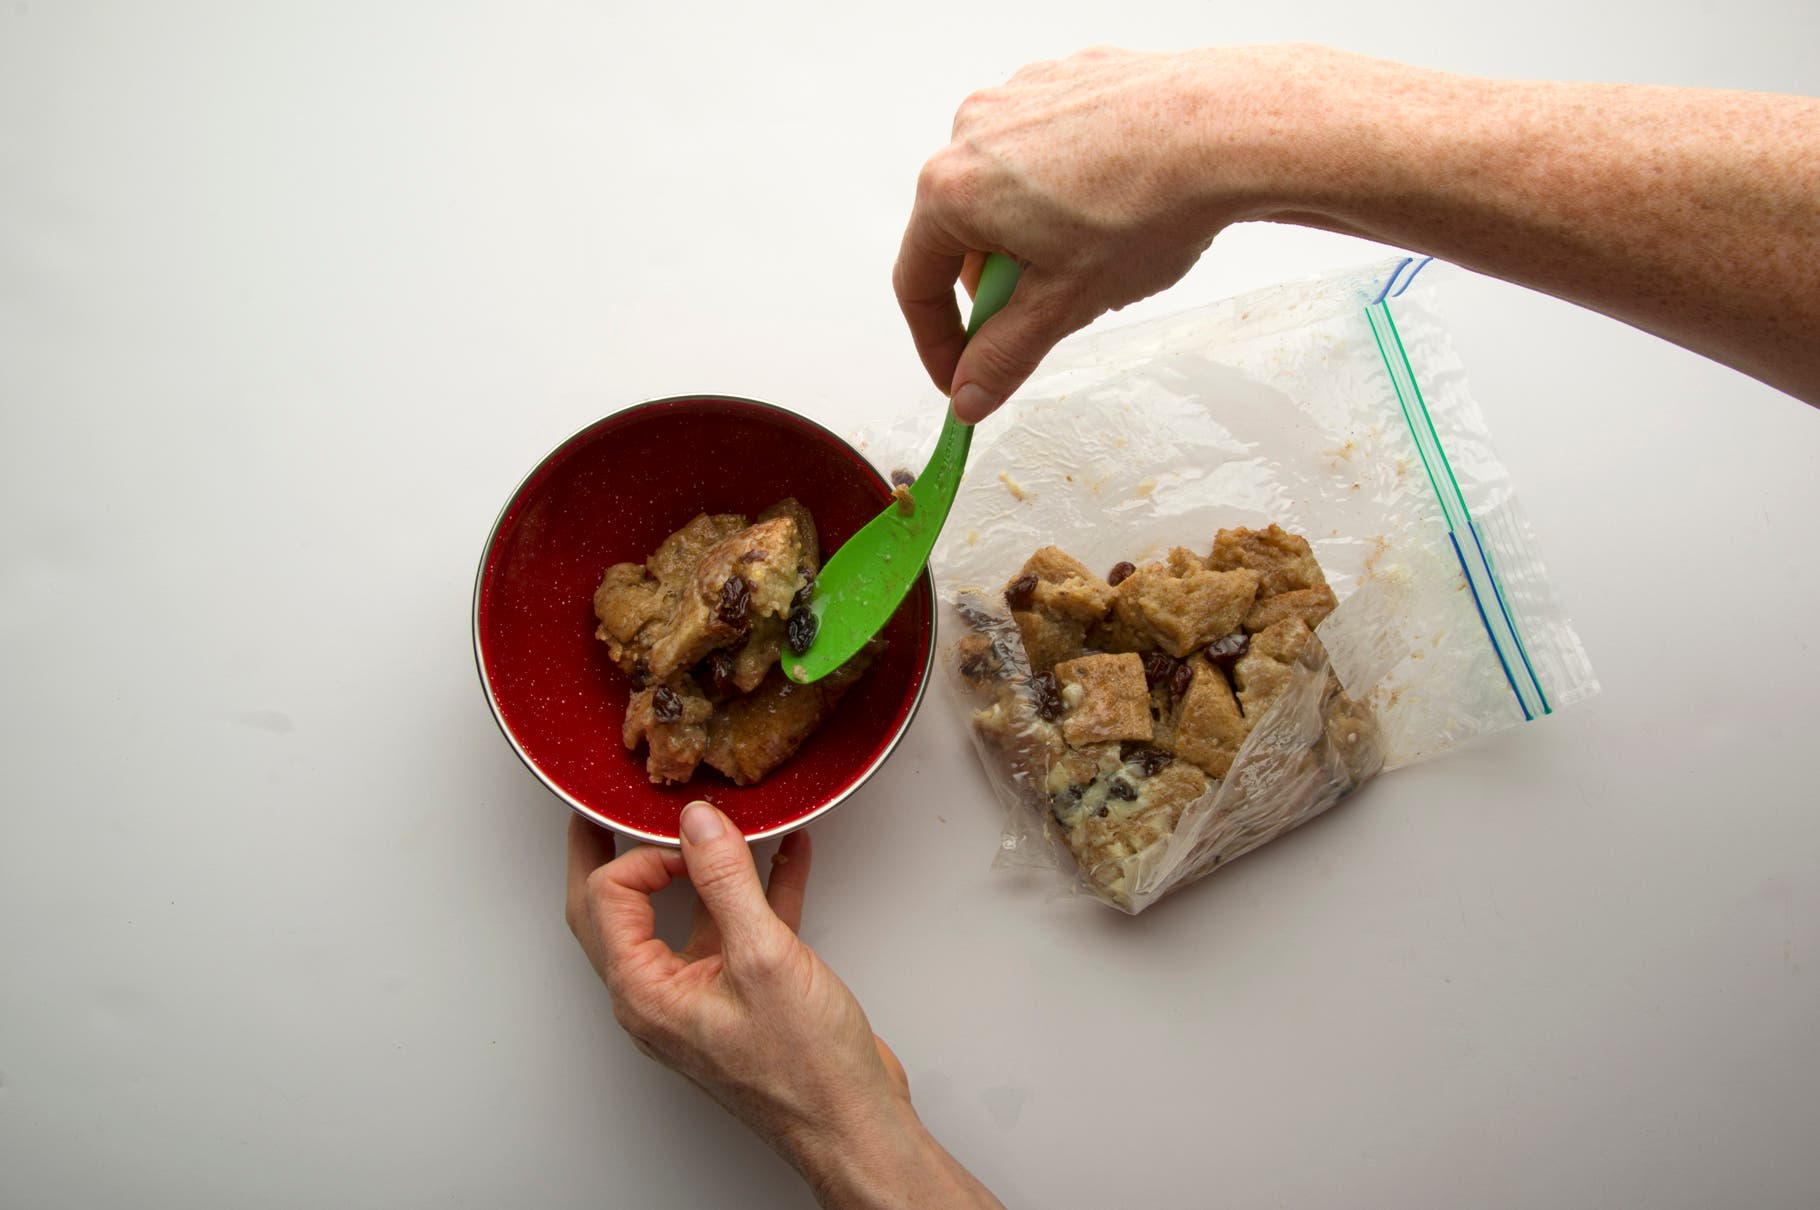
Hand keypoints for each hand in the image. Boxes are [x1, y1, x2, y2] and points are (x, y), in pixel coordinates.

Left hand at [566, 803, 1002, 1207]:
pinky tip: (785, 857)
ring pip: (682, 915)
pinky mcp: (742, 995)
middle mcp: (660, 996)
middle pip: (618, 908)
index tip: (691, 837)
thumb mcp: (764, 958)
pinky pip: (735, 930)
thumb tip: (696, 823)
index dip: (645, 854)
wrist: (853, 1123)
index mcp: (645, 992)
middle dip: (617, 851)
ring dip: (702, 866)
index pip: (609, 898)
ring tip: (706, 820)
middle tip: (607, 807)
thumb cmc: (804, 1071)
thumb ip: (726, 881)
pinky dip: (755, 891)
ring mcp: (700, 996)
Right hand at [895, 45, 1286, 422]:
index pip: (918, 283)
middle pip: (959, 233)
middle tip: (1044, 317)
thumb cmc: (1149, 203)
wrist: (1229, 131)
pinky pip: (1047, 149)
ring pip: (1004, 189)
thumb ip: (1004, 355)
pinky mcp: (1069, 78)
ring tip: (1094, 255)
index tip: (963, 375)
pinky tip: (1116, 205)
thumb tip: (972, 391)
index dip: (938, 343)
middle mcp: (975, 130)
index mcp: (954, 187)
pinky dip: (1065, 188)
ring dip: (1031, 235)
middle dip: (996, 285)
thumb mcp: (1065, 304)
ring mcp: (1022, 96)